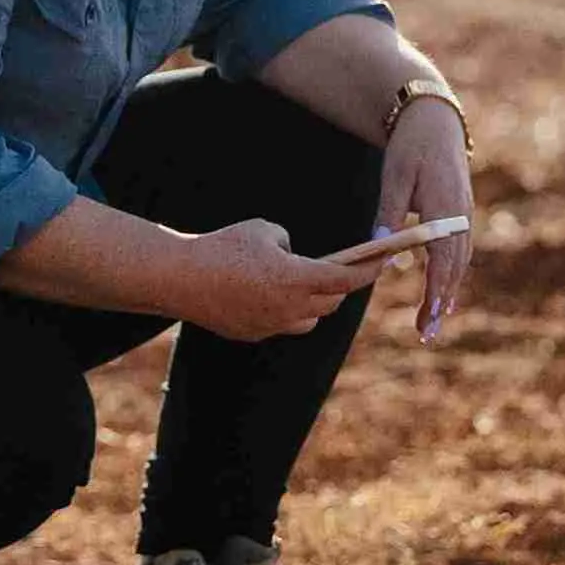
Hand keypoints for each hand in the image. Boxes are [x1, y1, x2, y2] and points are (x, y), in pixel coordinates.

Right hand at [178, 218, 379, 342]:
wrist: (180, 278)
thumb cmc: (223, 246)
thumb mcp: (264, 230)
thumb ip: (289, 244)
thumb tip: (293, 257)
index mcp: (297, 279)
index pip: (346, 279)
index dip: (369, 270)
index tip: (383, 262)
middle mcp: (290, 309)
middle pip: (332, 302)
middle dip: (342, 286)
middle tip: (346, 269)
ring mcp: (272, 326)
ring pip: (310, 319)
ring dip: (316, 304)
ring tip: (312, 286)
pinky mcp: (253, 334)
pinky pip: (282, 324)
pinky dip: (287, 312)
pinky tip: (276, 297)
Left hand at [375, 96, 475, 341]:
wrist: (435, 121)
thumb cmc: (410, 147)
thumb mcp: (394, 176)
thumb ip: (389, 213)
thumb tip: (379, 250)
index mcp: (445, 207)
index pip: (444, 258)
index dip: (437, 289)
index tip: (429, 314)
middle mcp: (461, 215)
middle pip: (454, 268)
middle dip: (441, 302)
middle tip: (426, 333)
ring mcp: (465, 215)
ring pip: (459, 262)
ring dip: (447, 292)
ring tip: (433, 321)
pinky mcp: (462, 214)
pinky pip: (459, 251)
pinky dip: (451, 274)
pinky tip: (441, 292)